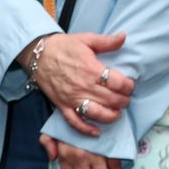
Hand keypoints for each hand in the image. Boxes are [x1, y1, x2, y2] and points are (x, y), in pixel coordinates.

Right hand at [19, 32, 133, 136]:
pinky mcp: (62, 106)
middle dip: (123, 101)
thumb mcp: (87, 39)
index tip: (130, 86)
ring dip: (110, 116)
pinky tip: (96, 132)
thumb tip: (124, 37)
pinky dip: (86, 129)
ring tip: (117, 114)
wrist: (39, 54)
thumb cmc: (64, 46)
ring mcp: (72, 98)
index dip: (128, 86)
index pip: (117, 83)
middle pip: (110, 99)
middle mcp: (83, 86)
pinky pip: (74, 122)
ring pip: (96, 113)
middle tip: (126, 99)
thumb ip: (107, 41)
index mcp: (92, 69)